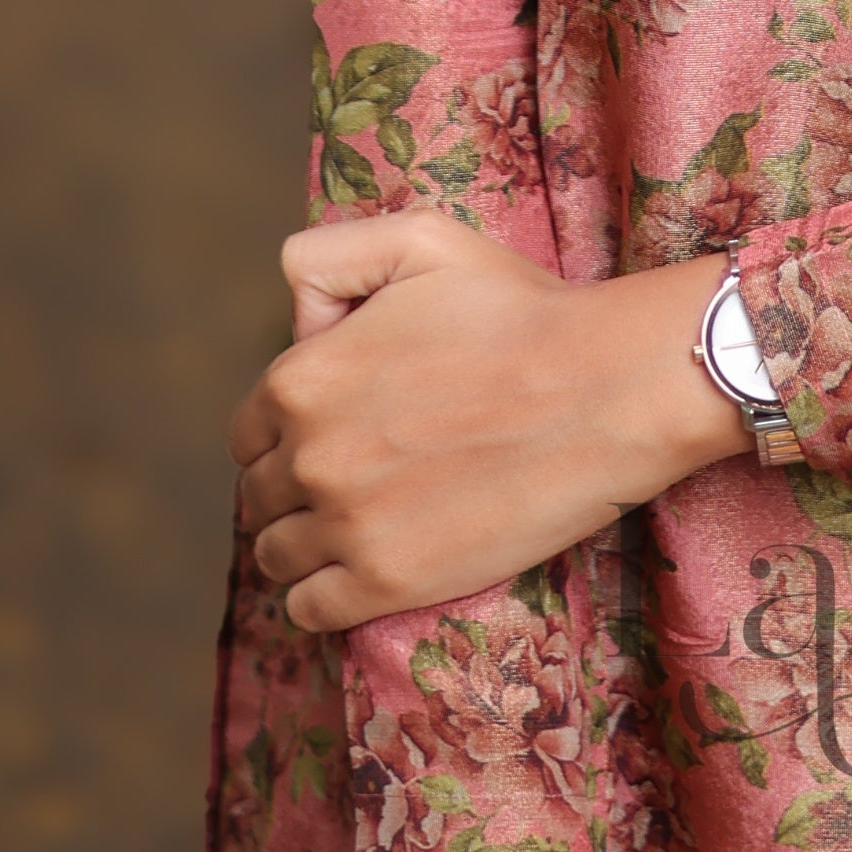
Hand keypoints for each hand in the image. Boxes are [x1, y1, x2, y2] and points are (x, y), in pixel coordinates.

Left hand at [233, 209, 749, 630]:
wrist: (604, 389)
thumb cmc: (520, 311)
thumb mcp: (419, 241)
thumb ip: (329, 256)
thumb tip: (293, 319)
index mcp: (302, 376)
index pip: (248, 432)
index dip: (285, 435)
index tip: (331, 438)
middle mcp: (308, 455)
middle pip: (259, 497)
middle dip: (294, 492)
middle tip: (356, 483)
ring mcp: (344, 524)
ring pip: (276, 557)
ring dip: (304, 547)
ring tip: (359, 531)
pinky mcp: (386, 582)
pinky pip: (308, 610)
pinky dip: (321, 597)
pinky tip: (360, 574)